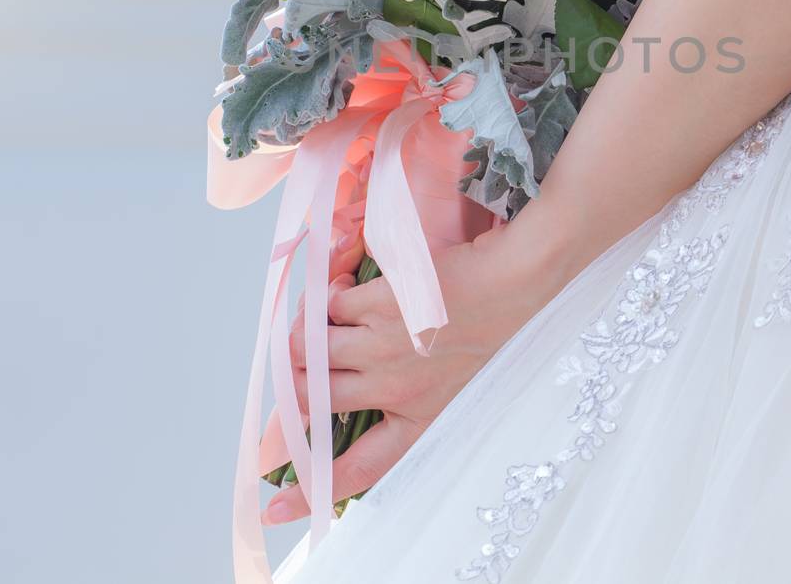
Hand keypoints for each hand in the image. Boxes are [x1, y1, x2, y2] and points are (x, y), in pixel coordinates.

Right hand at [260, 213, 565, 523]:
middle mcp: (394, 390)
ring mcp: (381, 347)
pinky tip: (349, 284)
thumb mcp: (456, 387)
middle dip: (293, 383)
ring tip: (326, 317)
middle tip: (302, 363)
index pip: (357, 469)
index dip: (312, 490)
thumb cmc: (493, 331)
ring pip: (306, 351)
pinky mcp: (376, 305)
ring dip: (305, 334)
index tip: (275, 506)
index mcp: (417, 420)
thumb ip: (406, 402)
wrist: (515, 283)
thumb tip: (349, 393)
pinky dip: (329, 294)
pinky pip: (326, 305)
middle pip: (308, 401)